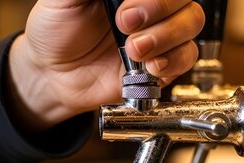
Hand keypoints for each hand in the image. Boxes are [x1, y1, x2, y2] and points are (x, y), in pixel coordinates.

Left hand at [8, 0, 203, 131]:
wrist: (52, 74)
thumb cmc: (57, 30)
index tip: (125, 6)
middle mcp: (151, 6)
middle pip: (185, 0)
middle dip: (159, 10)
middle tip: (125, 25)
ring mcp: (160, 34)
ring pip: (192, 23)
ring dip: (165, 37)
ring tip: (134, 50)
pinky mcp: (162, 65)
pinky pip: (187, 57)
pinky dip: (171, 62)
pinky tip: (149, 66)